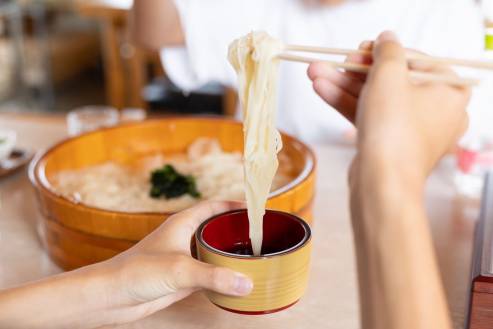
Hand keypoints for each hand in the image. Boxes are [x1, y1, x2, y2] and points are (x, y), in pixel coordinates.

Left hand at [98, 201, 252, 324]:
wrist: (111, 296)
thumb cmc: (135, 272)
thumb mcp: (179, 270)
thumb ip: (214, 276)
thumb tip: (245, 282)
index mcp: (182, 223)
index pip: (213, 206)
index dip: (234, 204)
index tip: (255, 209)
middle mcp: (184, 238)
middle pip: (216, 228)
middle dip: (236, 231)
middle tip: (260, 236)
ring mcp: (183, 258)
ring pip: (212, 251)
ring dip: (230, 254)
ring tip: (253, 258)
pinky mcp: (181, 278)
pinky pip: (208, 273)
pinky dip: (222, 276)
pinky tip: (235, 281)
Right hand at [308, 31, 469, 182]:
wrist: (382, 184)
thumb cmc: (394, 130)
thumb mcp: (389, 77)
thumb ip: (388, 51)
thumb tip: (387, 39)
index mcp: (449, 91)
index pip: (415, 61)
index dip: (383, 52)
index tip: (360, 49)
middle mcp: (434, 111)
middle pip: (390, 80)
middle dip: (354, 70)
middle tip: (334, 61)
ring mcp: (410, 130)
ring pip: (374, 99)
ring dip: (343, 85)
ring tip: (315, 72)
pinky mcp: (389, 144)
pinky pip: (369, 116)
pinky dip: (347, 103)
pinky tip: (321, 89)